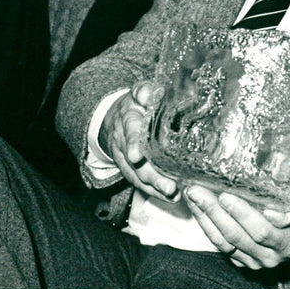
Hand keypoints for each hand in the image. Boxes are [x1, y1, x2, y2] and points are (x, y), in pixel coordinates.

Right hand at [99, 80, 178, 200]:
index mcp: (128, 120)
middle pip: (135, 163)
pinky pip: (140, 182)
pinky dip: (153, 191)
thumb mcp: (140, 91)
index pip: (129, 133)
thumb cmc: (137, 102)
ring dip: (153, 187)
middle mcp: (124, 142)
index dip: (132, 144)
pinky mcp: (131, 169)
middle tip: (167, 186)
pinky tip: (170, 197)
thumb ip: (145, 91)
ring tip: (171, 194)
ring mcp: (126, 158)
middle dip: (150, 175)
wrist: (118, 116)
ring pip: (137, 175)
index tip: (137, 156)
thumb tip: (150, 94)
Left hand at [184, 187, 289, 268]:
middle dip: (214, 212)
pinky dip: (206, 224)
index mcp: (288, 245)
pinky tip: (197, 206)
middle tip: (198, 189)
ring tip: (192, 194)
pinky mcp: (241, 259)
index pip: (262, 232)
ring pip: (223, 241)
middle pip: (236, 236)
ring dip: (204, 217)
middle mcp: (268, 257)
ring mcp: (252, 260)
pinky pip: (219, 244)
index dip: (243, 215)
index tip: (226, 195)